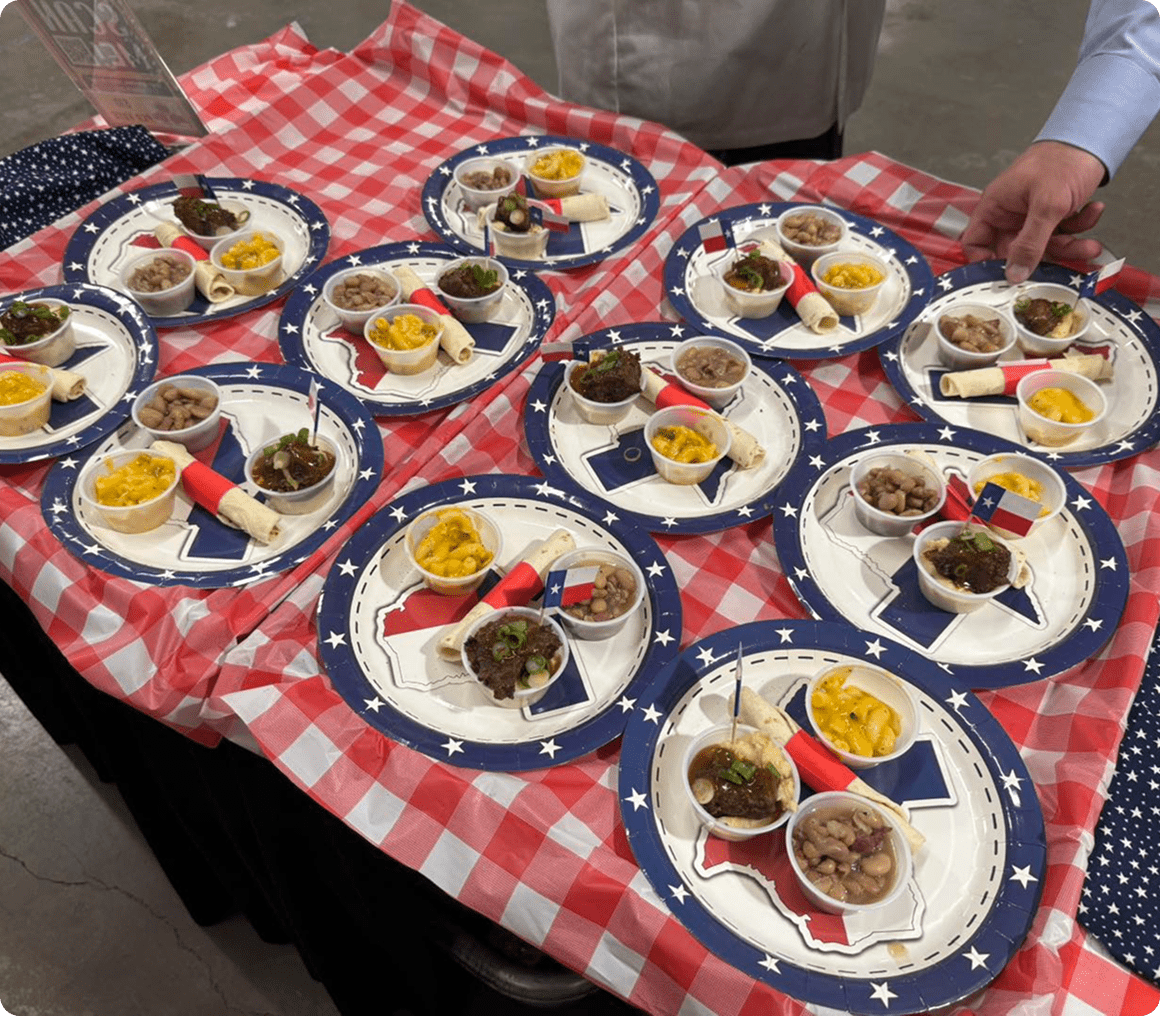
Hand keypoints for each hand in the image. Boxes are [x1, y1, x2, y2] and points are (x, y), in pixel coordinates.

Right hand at [960, 141, 1106, 282]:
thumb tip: (1014, 274)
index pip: (975, 243)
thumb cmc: (1062, 160)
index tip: (1004, 276)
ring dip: (1069, 247)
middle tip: (1060, 264)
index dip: (984, 262)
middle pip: (1015, 252)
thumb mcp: (1046, 206)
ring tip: (1089, 245)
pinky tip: (1092, 211)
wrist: (1094, 139)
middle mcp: (1010, 215)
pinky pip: (1062, 235)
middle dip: (1043, 258)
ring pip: (1044, 248)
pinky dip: (1080, 228)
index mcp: (996, 207)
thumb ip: (1030, 243)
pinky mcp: (1053, 216)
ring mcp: (1031, 217)